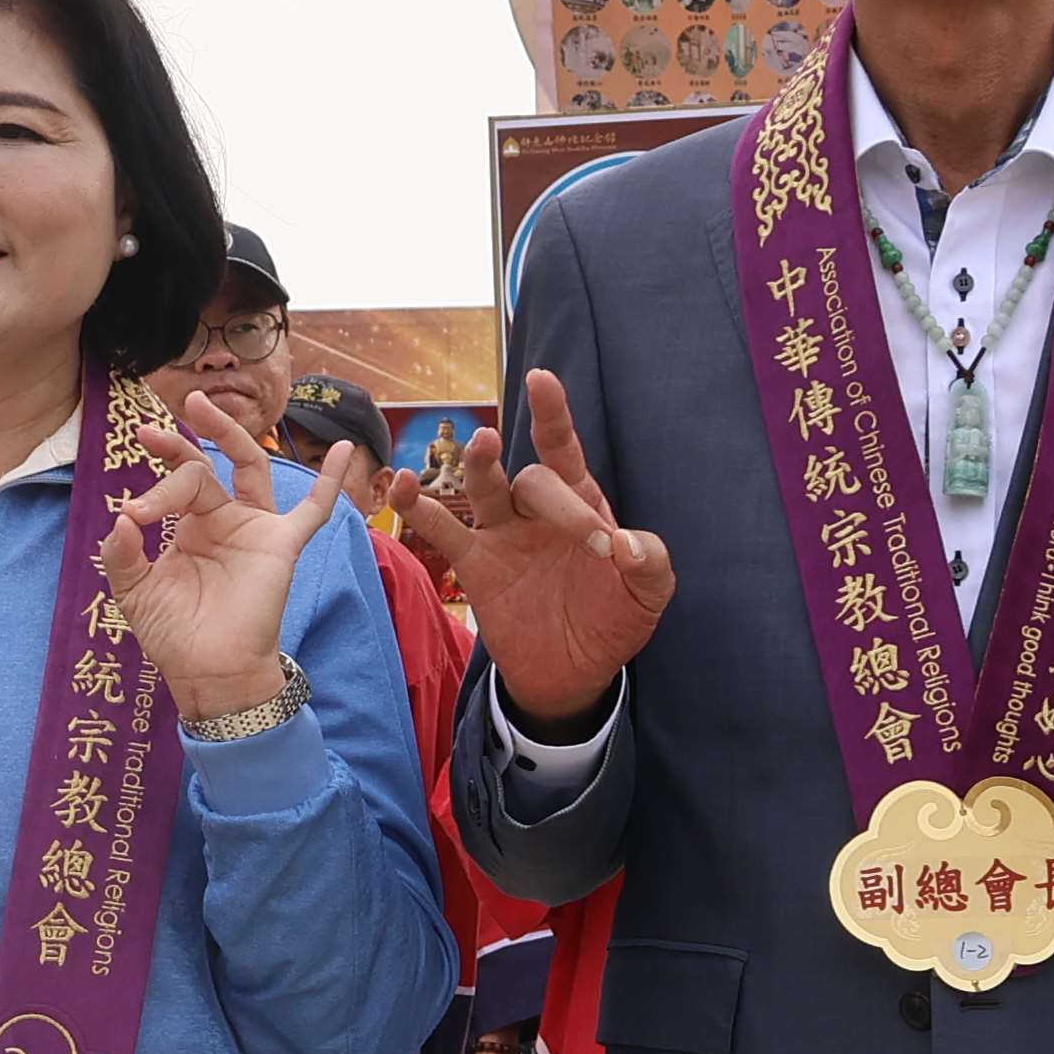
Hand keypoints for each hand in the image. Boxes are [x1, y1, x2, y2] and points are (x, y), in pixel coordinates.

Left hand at [89, 391, 317, 719]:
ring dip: (229, 434)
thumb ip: (121, 554)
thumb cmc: (174, 634)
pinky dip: (331, 481)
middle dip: (179, 445)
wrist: (209, 673)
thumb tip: (118, 517)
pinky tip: (345, 450)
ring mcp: (255, 528)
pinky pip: (313, 510)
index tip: (133, 514)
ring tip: (201, 405)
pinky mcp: (281, 545)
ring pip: (249, 466)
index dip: (154, 490)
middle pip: (205, 467)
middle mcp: (224, 520)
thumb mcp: (135, 592)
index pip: (175, 486)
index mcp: (190, 526)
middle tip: (149, 430)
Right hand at [412, 371, 671, 726]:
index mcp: (582, 505)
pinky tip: (402, 485)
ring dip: (480, 467)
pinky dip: (419, 508)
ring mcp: (502, 534)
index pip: (564, 450)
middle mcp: (537, 511)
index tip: (541, 380)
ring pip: (485, 489)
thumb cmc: (612, 622)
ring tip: (482, 444)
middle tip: (594, 545)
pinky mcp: (474, 565)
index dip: (552, 414)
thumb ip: (650, 566)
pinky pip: (442, 530)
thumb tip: (627, 546)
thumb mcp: (648, 597)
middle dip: (560, 504)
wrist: (573, 673)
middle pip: (533, 481)